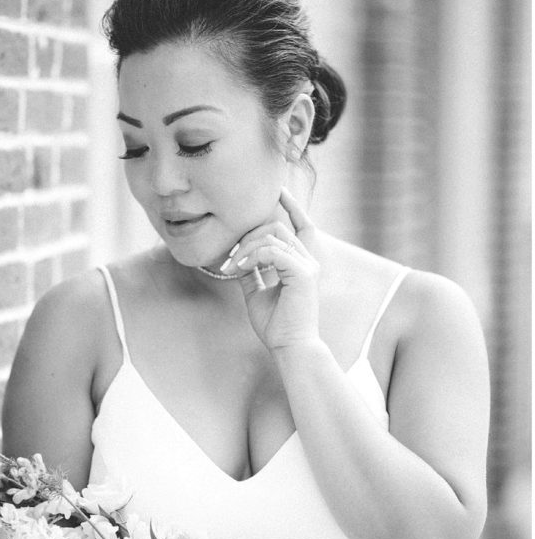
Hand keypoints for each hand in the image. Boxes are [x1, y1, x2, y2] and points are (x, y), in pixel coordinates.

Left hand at [226, 187, 320, 352]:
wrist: (289, 347)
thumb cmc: (276, 325)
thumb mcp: (257, 292)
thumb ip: (251, 272)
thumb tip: (238, 258)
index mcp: (301, 262)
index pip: (300, 224)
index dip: (290, 205)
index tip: (276, 191)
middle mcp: (308, 260)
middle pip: (275, 227)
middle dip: (247, 235)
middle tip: (229, 258)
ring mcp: (308, 265)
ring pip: (272, 235)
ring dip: (246, 247)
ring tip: (231, 265)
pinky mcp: (303, 273)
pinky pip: (273, 250)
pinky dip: (252, 256)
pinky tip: (238, 268)